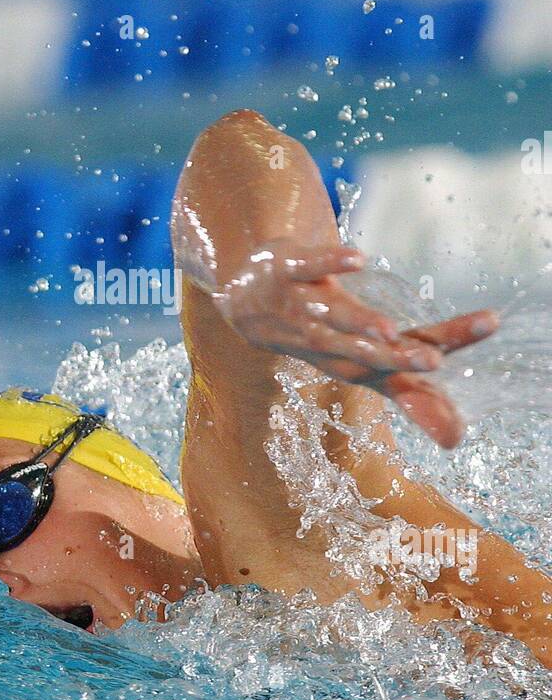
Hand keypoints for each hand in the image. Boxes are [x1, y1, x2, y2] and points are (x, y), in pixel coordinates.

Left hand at [214, 240, 497, 447]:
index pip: (391, 378)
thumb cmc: (316, 335)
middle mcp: (324, 342)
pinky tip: (358, 260)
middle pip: (365, 353)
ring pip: (334, 317)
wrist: (241, 301)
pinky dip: (331, 263)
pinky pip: (310, 266)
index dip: (422, 398)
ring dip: (360, 323)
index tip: (457, 420)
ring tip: (389, 330)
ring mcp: (302, 306)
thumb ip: (408, 392)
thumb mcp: (359, 366)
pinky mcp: (288, 271)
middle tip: (436, 364)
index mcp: (347, 365)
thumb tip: (458, 438)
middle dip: (399, 360)